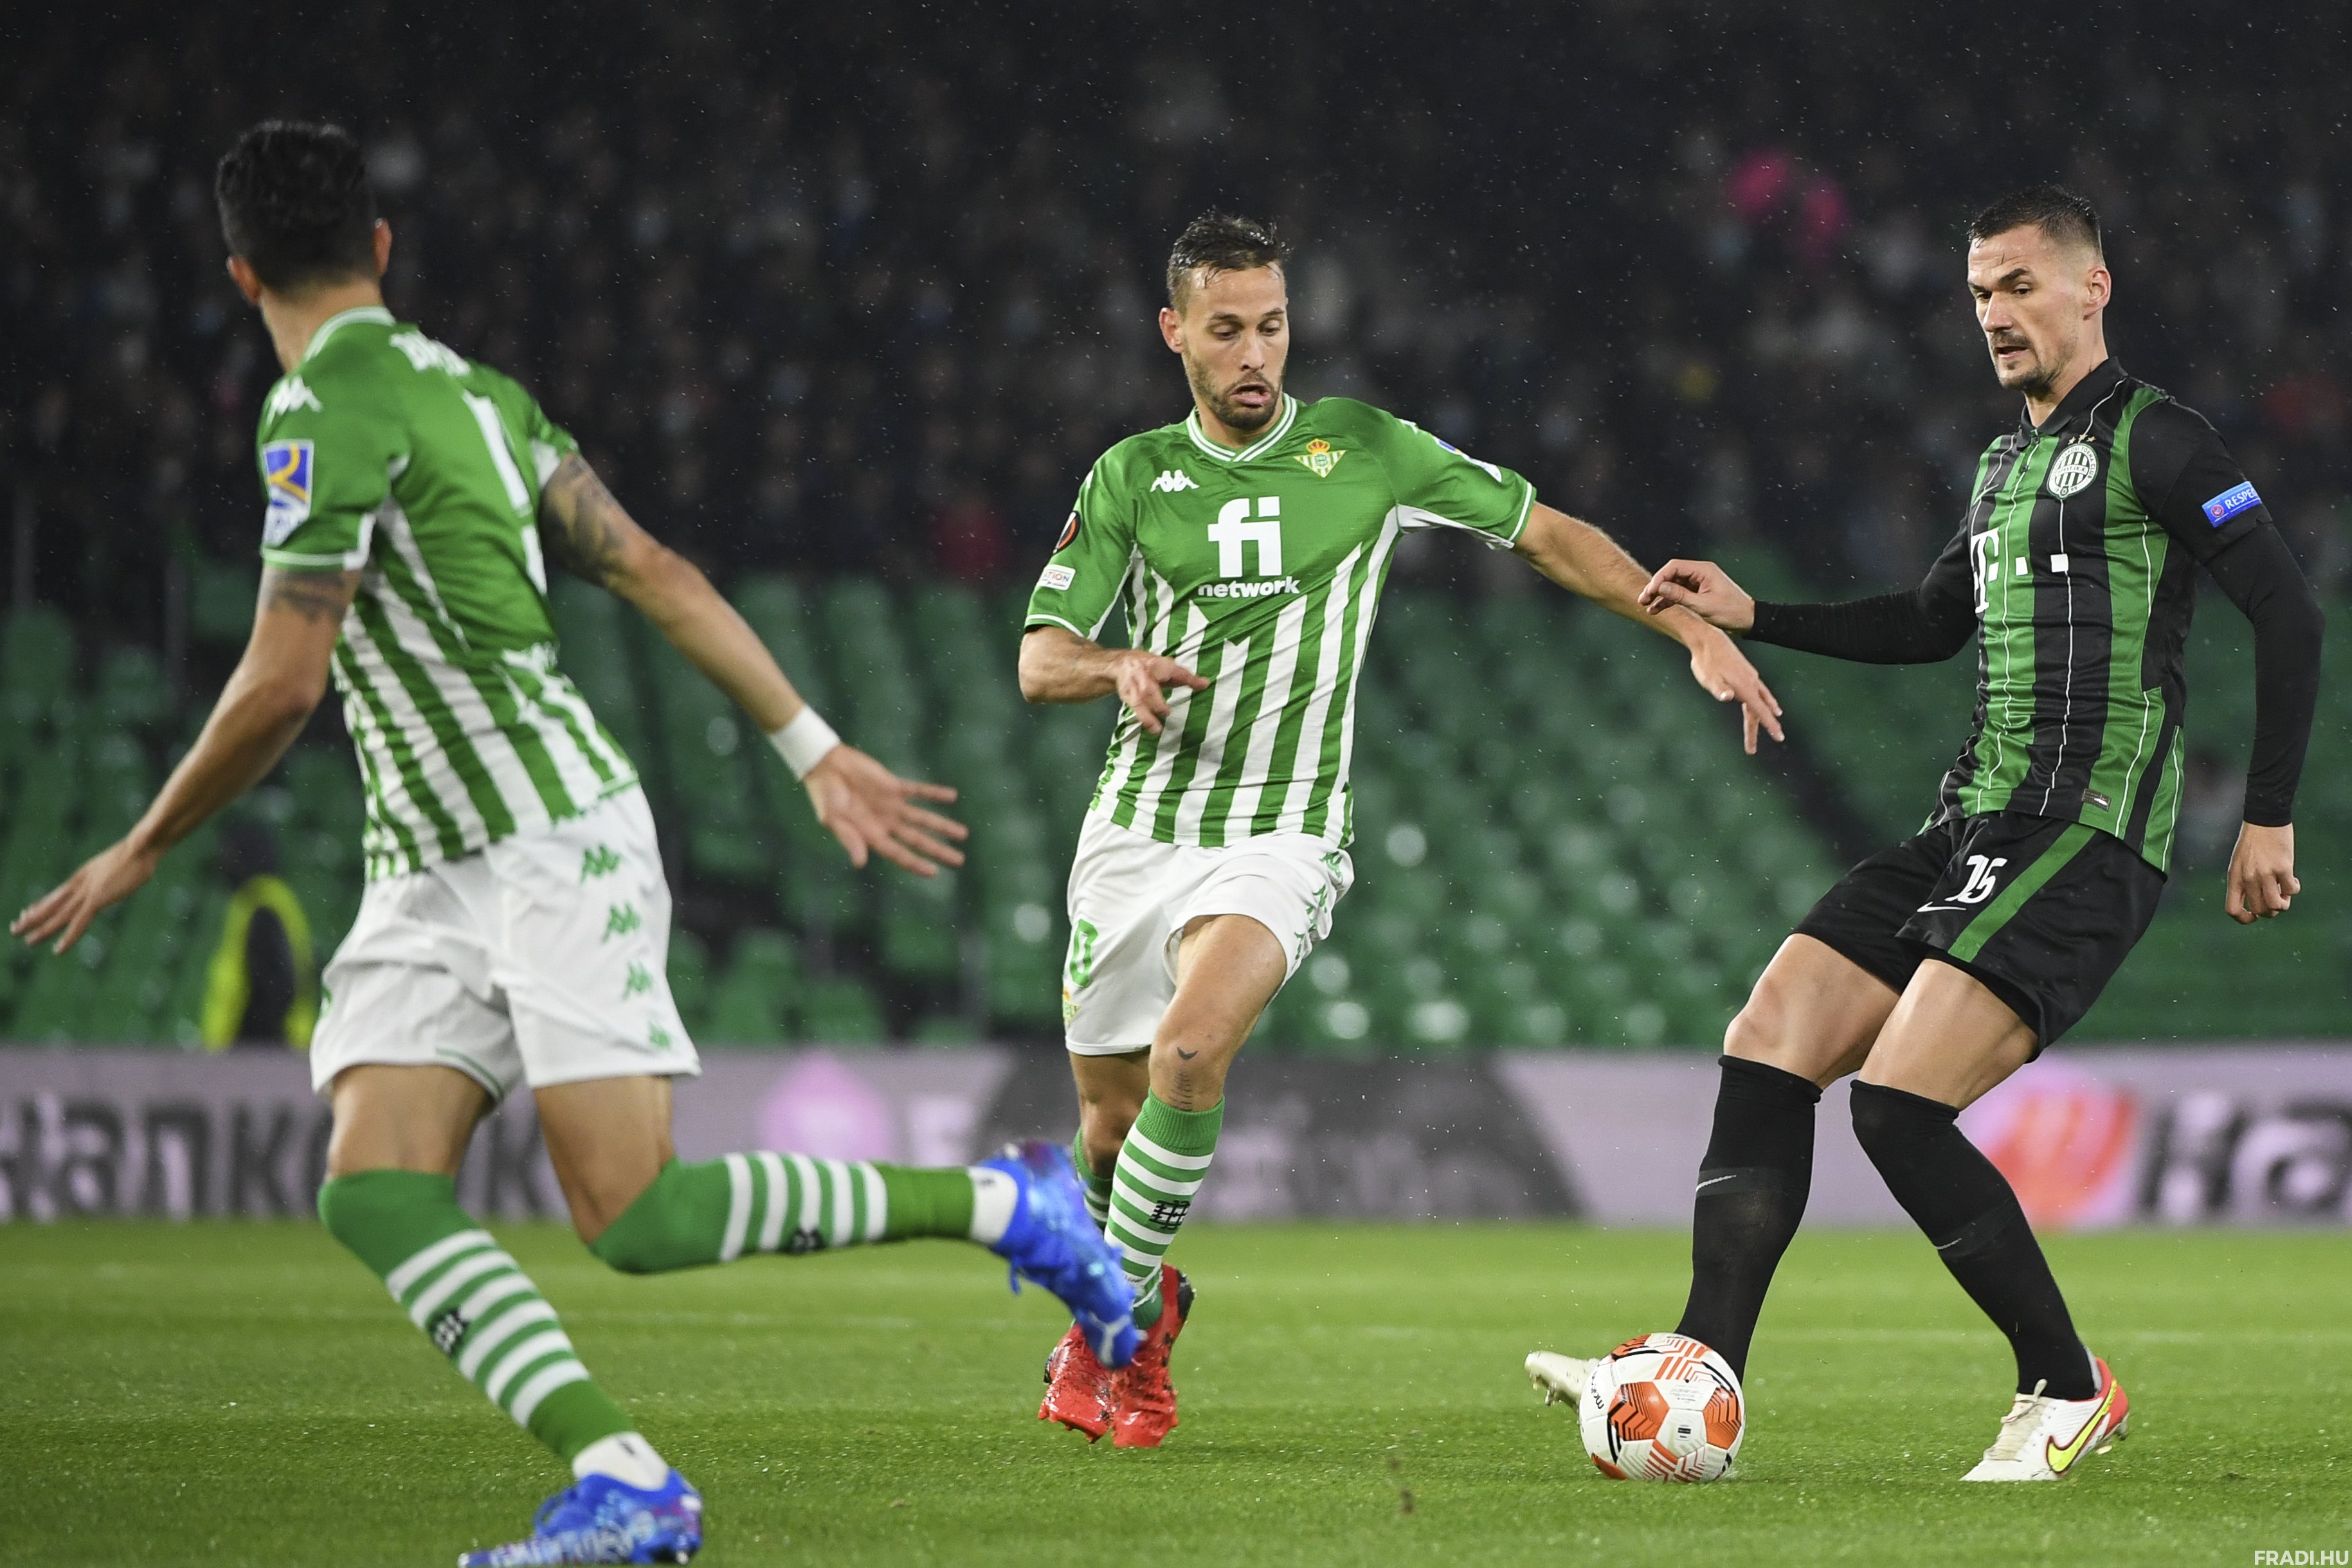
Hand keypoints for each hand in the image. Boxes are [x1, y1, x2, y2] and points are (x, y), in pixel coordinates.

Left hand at [11, 837, 160, 953]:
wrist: (140, 847)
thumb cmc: (138, 852)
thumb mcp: (120, 863)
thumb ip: (113, 872)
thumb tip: (119, 873)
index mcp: (83, 875)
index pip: (57, 893)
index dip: (41, 904)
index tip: (27, 912)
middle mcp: (79, 884)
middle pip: (51, 904)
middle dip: (32, 918)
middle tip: (14, 928)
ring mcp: (87, 893)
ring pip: (58, 915)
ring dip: (42, 929)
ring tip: (27, 941)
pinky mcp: (97, 900)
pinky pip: (78, 923)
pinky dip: (68, 937)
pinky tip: (58, 950)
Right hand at [803, 746, 968, 876]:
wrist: (826, 766)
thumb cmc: (824, 797)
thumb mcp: (832, 820)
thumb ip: (849, 840)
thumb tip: (860, 864)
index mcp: (871, 835)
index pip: (898, 853)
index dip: (915, 864)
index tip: (934, 872)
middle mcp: (886, 823)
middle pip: (918, 840)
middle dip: (938, 850)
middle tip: (959, 861)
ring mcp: (892, 805)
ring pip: (923, 818)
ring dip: (942, 826)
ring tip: (963, 834)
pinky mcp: (894, 786)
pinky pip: (919, 790)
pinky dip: (934, 793)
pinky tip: (952, 796)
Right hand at [1111, 648, 1209, 733]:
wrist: (1120, 664)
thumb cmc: (1149, 667)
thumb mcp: (1167, 668)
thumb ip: (1185, 677)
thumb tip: (1205, 684)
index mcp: (1157, 664)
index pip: (1175, 671)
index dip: (1189, 678)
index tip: (1203, 685)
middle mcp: (1143, 673)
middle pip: (1149, 689)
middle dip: (1157, 702)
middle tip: (1166, 713)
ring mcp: (1132, 685)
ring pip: (1139, 701)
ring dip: (1147, 716)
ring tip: (1156, 729)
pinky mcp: (1126, 695)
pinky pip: (1134, 707)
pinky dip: (1142, 717)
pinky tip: (1151, 727)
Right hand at [1639, 559, 1756, 633]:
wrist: (1748, 620)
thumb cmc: (1731, 612)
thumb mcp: (1704, 606)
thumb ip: (1680, 596)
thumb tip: (1660, 587)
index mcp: (1704, 570)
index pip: (1674, 567)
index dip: (1659, 578)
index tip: (1650, 591)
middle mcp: (1700, 573)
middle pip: (1671, 575)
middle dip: (1656, 587)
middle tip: (1643, 598)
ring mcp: (1699, 582)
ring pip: (1673, 585)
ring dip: (1660, 595)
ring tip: (1646, 606)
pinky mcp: (1698, 592)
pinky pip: (1679, 593)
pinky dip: (1668, 601)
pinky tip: (1657, 609)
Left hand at [1685, 627, 1784, 753]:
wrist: (1709, 640)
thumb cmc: (1706, 662)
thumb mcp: (1708, 678)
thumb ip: (1718, 689)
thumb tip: (1727, 696)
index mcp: (1744, 688)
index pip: (1760, 711)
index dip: (1770, 725)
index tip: (1779, 737)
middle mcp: (1751, 683)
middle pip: (1759, 711)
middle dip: (1761, 728)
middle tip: (1752, 749)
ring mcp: (1751, 677)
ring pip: (1762, 700)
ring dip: (1766, 714)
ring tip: (1775, 725)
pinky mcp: (1747, 673)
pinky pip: (1761, 691)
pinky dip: (1767, 700)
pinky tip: (1769, 702)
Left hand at [2224, 821, 2297, 923]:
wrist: (2264, 820)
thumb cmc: (2252, 842)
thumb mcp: (2240, 863)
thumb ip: (2245, 882)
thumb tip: (2259, 903)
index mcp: (2234, 878)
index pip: (2232, 909)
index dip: (2244, 919)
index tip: (2255, 916)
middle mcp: (2248, 878)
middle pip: (2259, 910)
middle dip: (2270, 911)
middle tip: (2276, 899)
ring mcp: (2265, 873)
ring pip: (2276, 905)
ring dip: (2284, 904)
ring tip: (2285, 893)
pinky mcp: (2282, 867)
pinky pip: (2291, 890)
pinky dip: (2294, 889)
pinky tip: (2293, 880)